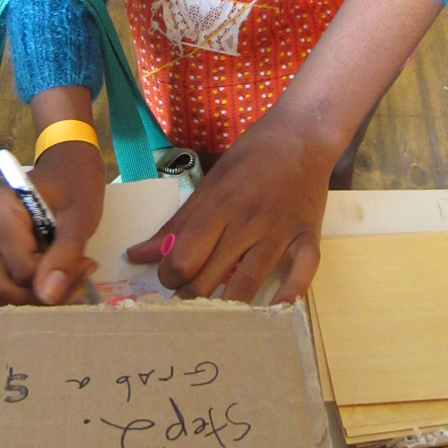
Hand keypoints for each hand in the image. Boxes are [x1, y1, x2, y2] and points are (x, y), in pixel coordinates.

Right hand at [0, 141, 104, 305]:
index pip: (21, 269)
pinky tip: (52, 267)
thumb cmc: (76, 183)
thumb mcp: (81, 218)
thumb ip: (65, 257)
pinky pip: (1, 276)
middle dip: (37, 294)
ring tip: (66, 272)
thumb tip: (47, 296)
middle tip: (73, 281)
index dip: (55, 280)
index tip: (87, 267)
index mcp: (0, 209)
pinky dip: (27, 282)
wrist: (68, 163)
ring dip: (33, 290)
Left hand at [126, 105, 333, 304]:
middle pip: (211, 276)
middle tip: (187, 296)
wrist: (302, 134)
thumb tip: (138, 254)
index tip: (169, 277)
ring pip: (249, 283)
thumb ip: (177, 222)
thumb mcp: (210, 183)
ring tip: (215, 312)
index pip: (184, 257)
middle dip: (192, 295)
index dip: (169, 276)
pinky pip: (302, 273)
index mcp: (219, 205)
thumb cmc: (251, 156)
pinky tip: (273, 311)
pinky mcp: (309, 236)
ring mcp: (280, 231)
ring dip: (228, 305)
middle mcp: (248, 221)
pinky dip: (288, 295)